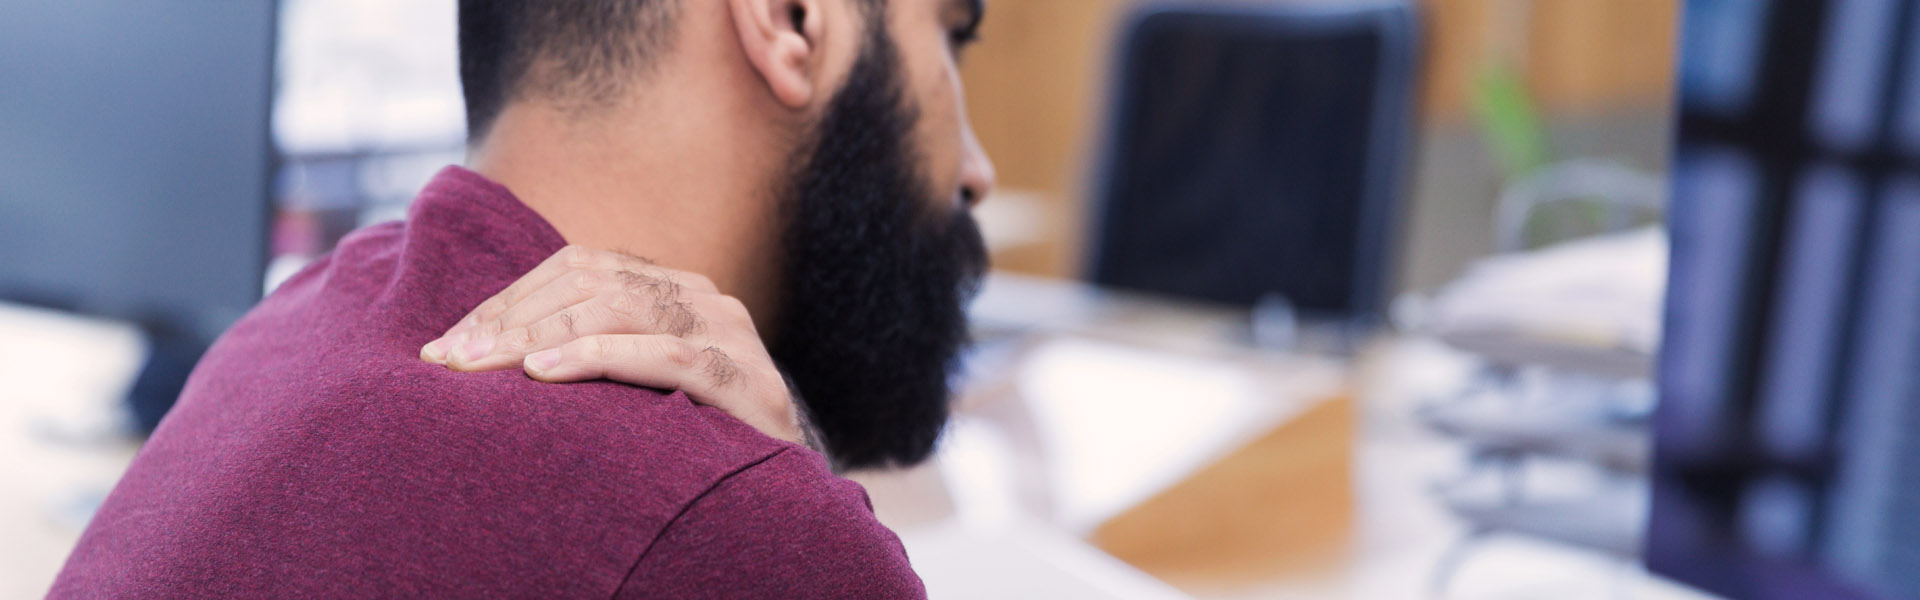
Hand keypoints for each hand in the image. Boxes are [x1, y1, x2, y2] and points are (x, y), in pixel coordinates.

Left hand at [419, 245, 812, 447]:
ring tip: (481, 367)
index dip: (505, 300)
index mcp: (673, 289)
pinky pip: (668, 356)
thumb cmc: (691, 447)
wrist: (784, 502)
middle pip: (588, 281)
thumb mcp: (633, 391)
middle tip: (448, 359)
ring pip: (621, 308)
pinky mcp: (749, 382)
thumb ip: (586, 354)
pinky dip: (599, 356)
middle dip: (508, 319)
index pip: (576, 268)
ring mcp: (731, 335)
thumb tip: (479, 349)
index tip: (444, 345)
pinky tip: (545, 374)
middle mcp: (704, 299)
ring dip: (538, 335)